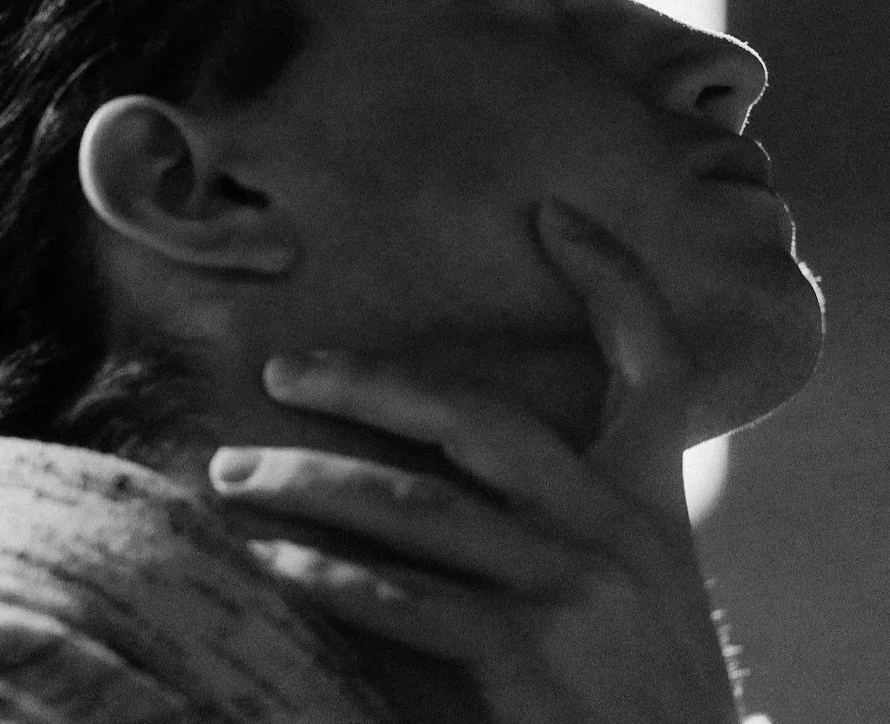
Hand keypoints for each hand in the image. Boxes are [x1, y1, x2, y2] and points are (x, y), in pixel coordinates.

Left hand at [207, 199, 741, 723]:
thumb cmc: (654, 697)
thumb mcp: (650, 586)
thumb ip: (583, 515)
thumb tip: (476, 469)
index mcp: (652, 497)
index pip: (655, 358)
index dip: (613, 277)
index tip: (554, 214)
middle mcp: (615, 525)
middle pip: (480, 414)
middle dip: (369, 384)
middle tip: (282, 371)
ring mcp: (570, 588)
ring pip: (417, 504)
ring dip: (311, 483)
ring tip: (234, 476)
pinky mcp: (529, 657)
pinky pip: (408, 598)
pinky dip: (333, 575)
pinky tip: (276, 562)